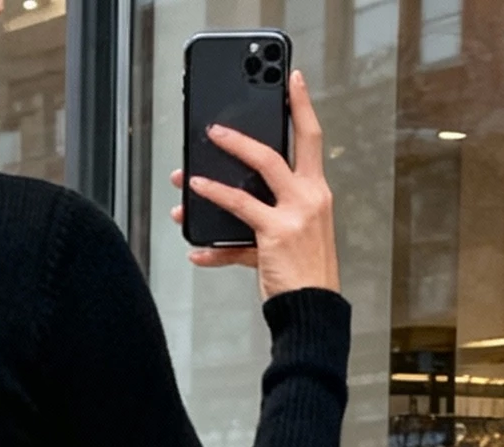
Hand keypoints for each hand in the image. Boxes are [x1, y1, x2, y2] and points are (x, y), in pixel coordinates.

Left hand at [170, 70, 339, 298]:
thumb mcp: (300, 233)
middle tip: (213, 130)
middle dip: (238, 138)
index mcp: (316, 191)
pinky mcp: (273, 239)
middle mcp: (307, 198)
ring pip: (246, 184)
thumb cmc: (307, 272)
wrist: (314, 309)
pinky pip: (233, 228)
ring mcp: (291, 217)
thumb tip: (231, 205)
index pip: (311, 138)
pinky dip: (209, 242)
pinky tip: (193, 246)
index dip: (302, 106)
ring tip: (187, 179)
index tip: (294, 80)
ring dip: (211, 181)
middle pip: (271, 153)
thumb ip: (272, 213)